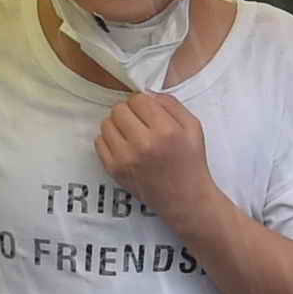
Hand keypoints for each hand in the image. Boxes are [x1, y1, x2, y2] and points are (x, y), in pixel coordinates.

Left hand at [93, 87, 216, 217]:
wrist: (185, 198)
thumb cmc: (191, 161)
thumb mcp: (193, 127)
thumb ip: (171, 105)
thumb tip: (146, 94)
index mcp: (165, 130)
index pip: (138, 100)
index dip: (143, 103)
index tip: (148, 112)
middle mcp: (143, 143)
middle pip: (119, 109)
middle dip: (129, 112)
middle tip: (139, 123)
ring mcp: (125, 158)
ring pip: (106, 123)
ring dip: (118, 125)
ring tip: (131, 134)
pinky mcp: (114, 170)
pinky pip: (99, 142)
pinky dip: (109, 140)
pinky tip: (124, 146)